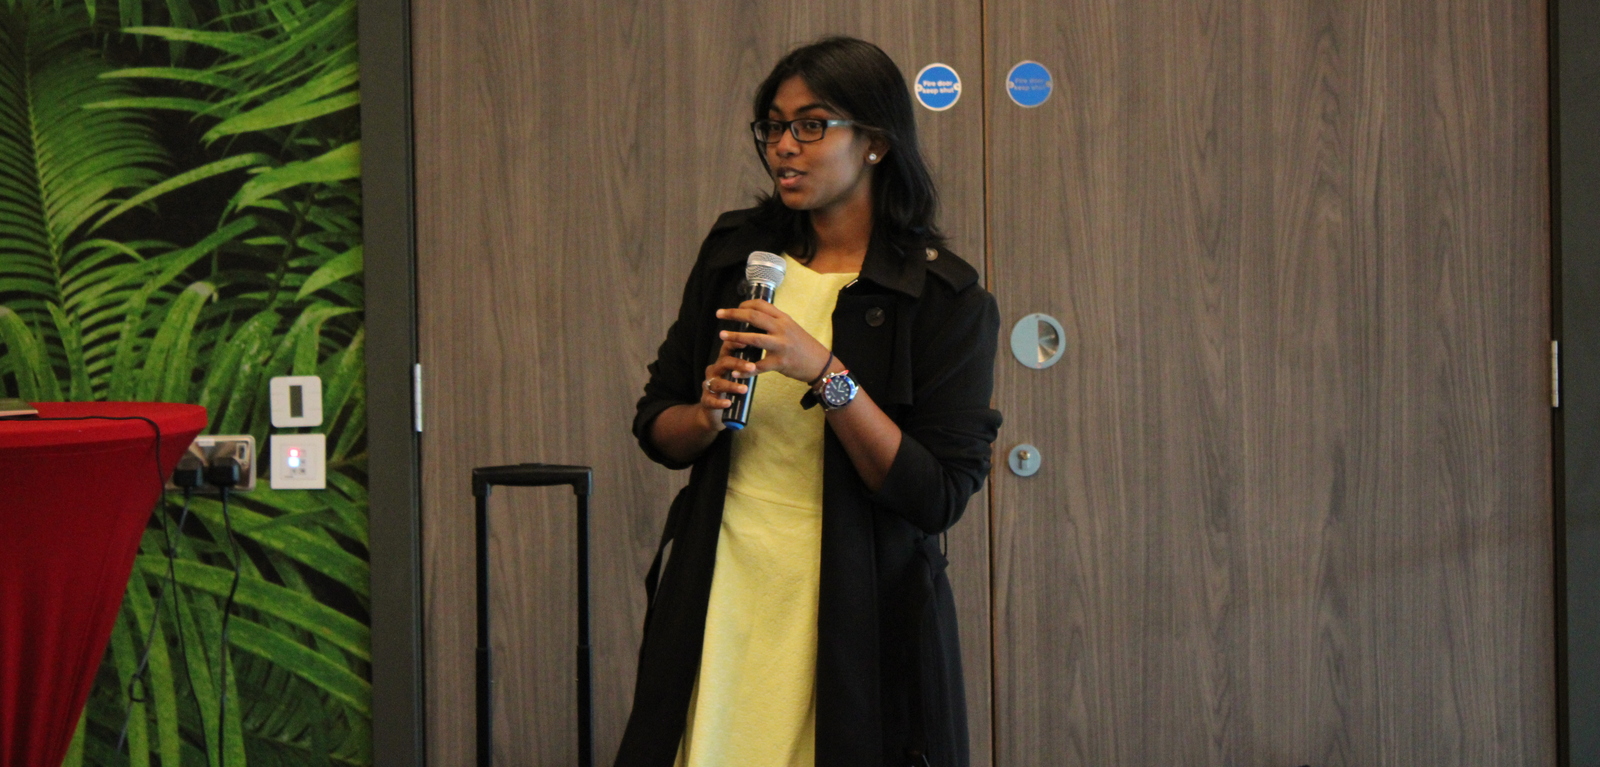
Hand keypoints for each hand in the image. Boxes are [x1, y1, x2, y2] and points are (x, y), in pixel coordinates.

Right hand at [694, 340, 758, 432]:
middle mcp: (714, 371)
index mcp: (723, 362)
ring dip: (732, 385)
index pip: (727, 348)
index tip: (746, 342)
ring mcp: (708, 385)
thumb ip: (748, 366)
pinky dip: (719, 402)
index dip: (735, 343)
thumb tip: (769, 353)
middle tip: (752, 367)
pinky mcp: (706, 400)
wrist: (716, 411)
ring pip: (718, 383)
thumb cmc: (731, 388)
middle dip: (738, 364)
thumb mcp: (739, 374)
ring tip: (745, 389)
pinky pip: (711, 400)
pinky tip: (728, 403)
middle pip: (724, 362)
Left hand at [715, 300, 831, 382]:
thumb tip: (754, 317)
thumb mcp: (791, 328)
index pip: (761, 304)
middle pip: (754, 316)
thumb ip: (775, 323)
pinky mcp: (781, 363)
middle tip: (719, 314)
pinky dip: (746, 370)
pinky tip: (735, 373)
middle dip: (734, 314)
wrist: (820, 364)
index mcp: (783, 319)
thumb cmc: (804, 346)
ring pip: (754, 338)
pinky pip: (759, 366)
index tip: (733, 308)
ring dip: (736, 336)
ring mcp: (781, 345)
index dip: (744, 304)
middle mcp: (782, 329)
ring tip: (722, 336)